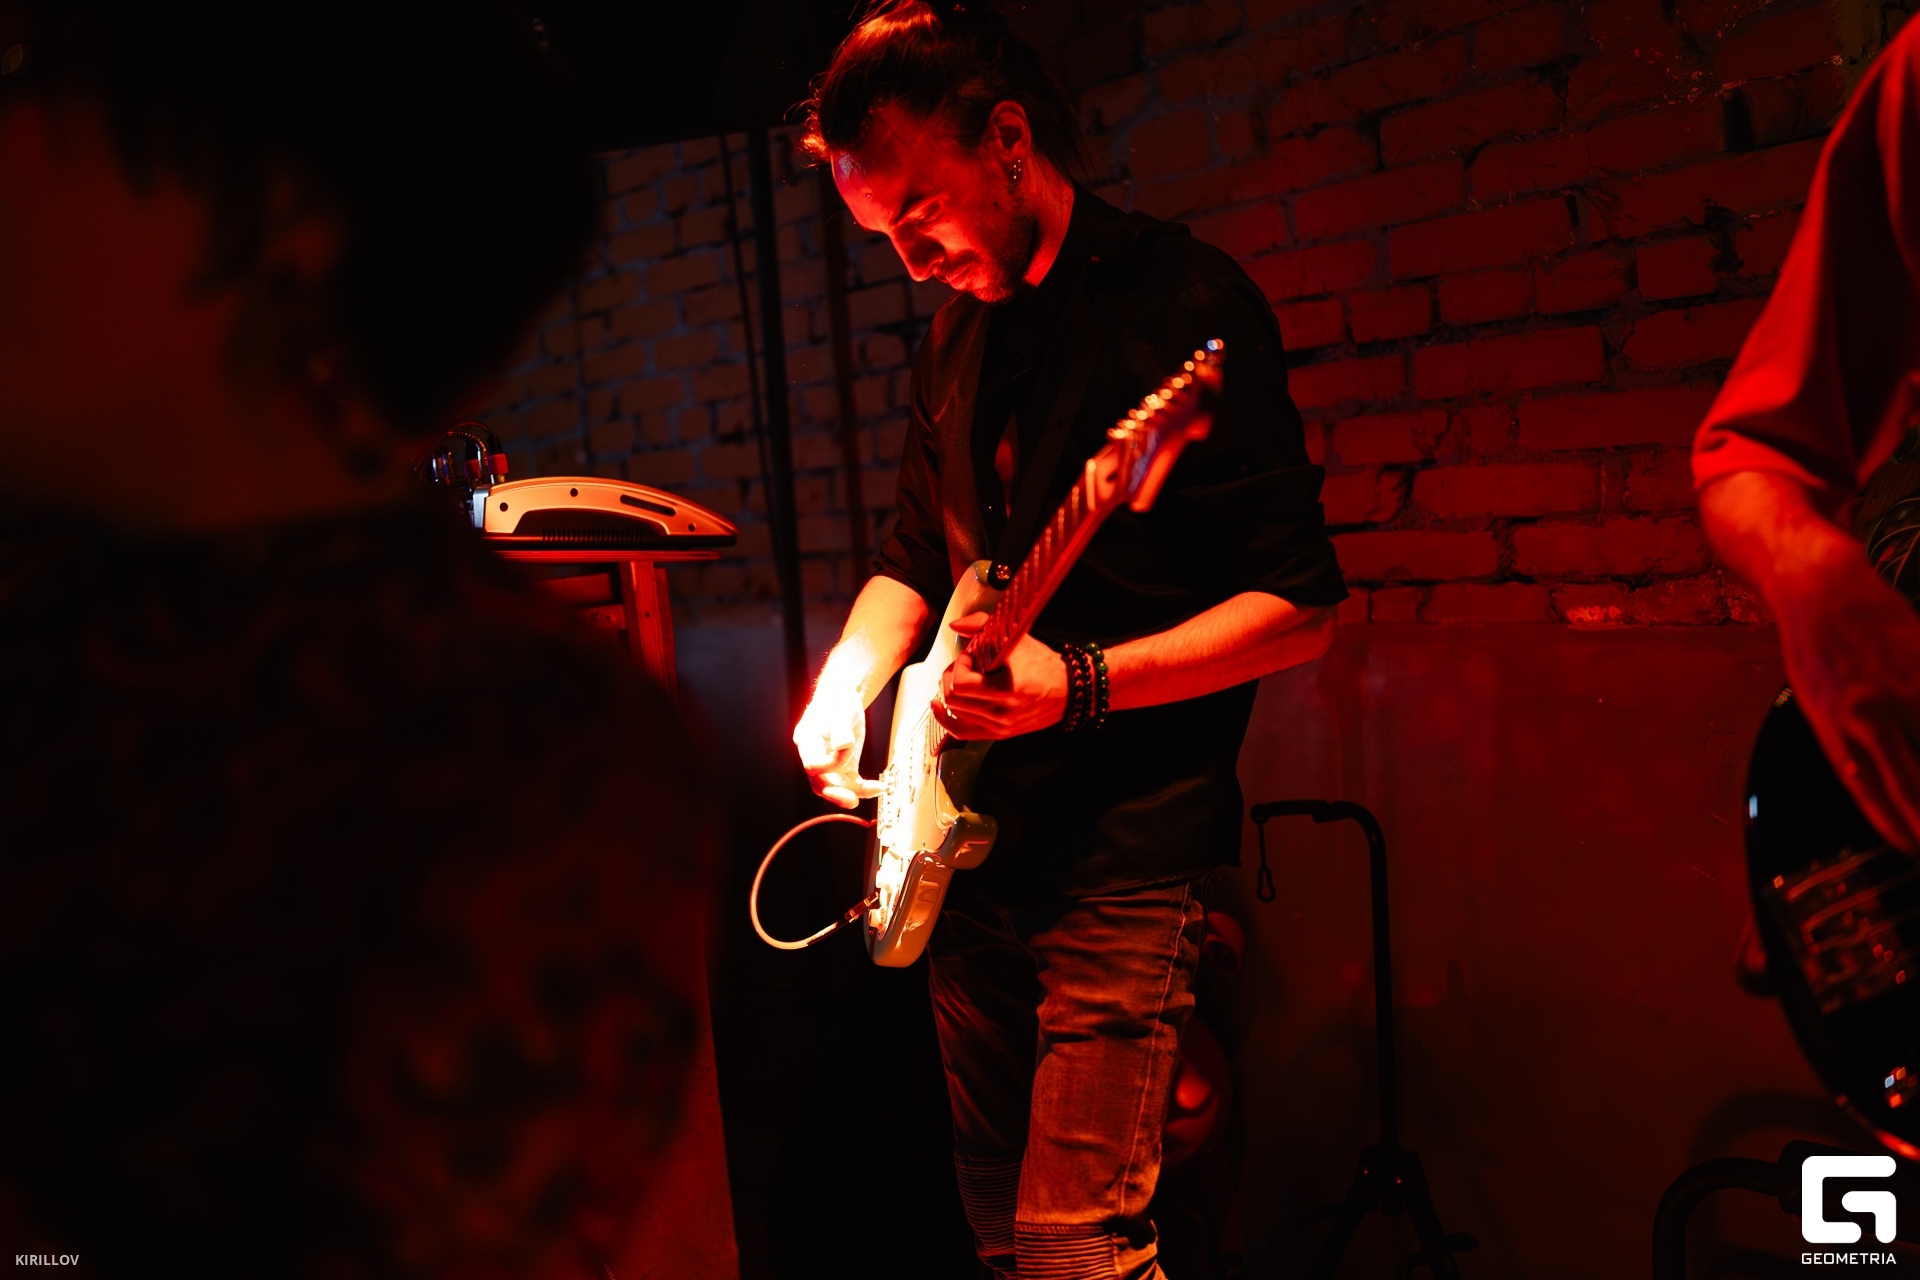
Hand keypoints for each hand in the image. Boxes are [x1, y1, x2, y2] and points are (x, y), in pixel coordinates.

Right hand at [793, 678, 881, 808]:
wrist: (842, 699)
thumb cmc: (837, 702)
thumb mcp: (839, 711)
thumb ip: (840, 730)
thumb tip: (843, 746)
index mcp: (807, 741)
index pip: (813, 764)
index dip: (830, 764)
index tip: (848, 748)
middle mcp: (814, 755)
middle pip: (820, 782)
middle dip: (836, 793)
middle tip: (852, 801)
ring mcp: (828, 763)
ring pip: (836, 786)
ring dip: (853, 792)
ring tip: (875, 791)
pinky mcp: (842, 766)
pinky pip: (850, 782)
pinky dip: (863, 787)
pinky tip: (878, 787)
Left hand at [933, 613, 1067, 739]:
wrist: (1069, 690)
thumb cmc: (1044, 665)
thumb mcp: (1016, 639)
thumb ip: (982, 625)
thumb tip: (956, 625)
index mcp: (1009, 689)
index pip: (962, 683)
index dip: (959, 666)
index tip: (969, 656)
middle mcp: (1003, 712)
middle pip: (955, 698)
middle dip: (951, 677)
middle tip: (961, 665)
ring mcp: (1000, 726)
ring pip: (956, 712)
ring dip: (950, 693)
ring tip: (960, 680)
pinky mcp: (999, 733)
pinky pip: (963, 733)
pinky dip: (946, 721)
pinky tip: (939, 708)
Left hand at [1770, 536, 1919, 852]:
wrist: (1823, 586)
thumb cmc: (1815, 651)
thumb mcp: (1816, 709)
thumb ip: (1850, 752)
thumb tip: (1881, 791)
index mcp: (1838, 734)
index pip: (1877, 803)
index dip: (1904, 835)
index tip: (1915, 852)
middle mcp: (1873, 717)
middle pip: (1917, 788)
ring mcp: (1908, 689)